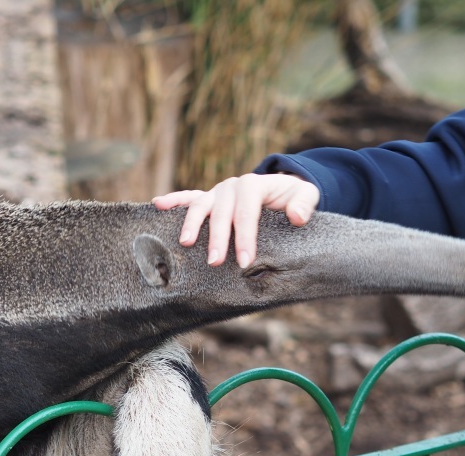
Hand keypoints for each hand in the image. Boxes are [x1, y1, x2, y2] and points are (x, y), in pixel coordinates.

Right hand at [152, 173, 319, 266]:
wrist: (281, 189)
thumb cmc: (293, 197)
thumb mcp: (307, 195)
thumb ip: (304, 203)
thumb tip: (296, 216)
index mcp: (254, 185)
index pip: (247, 212)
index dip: (245, 236)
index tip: (245, 261)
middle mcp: (232, 186)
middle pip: (222, 212)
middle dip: (218, 238)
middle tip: (215, 262)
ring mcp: (217, 192)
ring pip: (201, 205)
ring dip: (192, 223)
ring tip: (185, 243)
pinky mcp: (208, 199)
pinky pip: (188, 198)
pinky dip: (173, 200)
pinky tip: (157, 204)